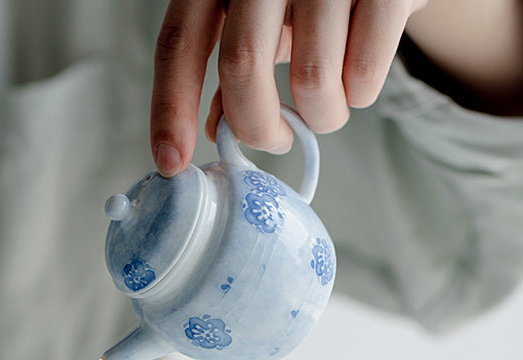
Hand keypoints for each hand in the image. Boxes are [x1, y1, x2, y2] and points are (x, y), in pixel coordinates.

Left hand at [150, 0, 427, 175]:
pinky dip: (360, 95)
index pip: (179, 43)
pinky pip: (366, 71)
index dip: (171, 109)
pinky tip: (359, 82)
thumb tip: (218, 131)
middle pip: (242, 66)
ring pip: (312, 79)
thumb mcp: (261, 18)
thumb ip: (237, 65)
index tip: (172, 163)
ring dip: (321, 116)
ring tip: (328, 106)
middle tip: (275, 142)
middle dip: (257, 127)